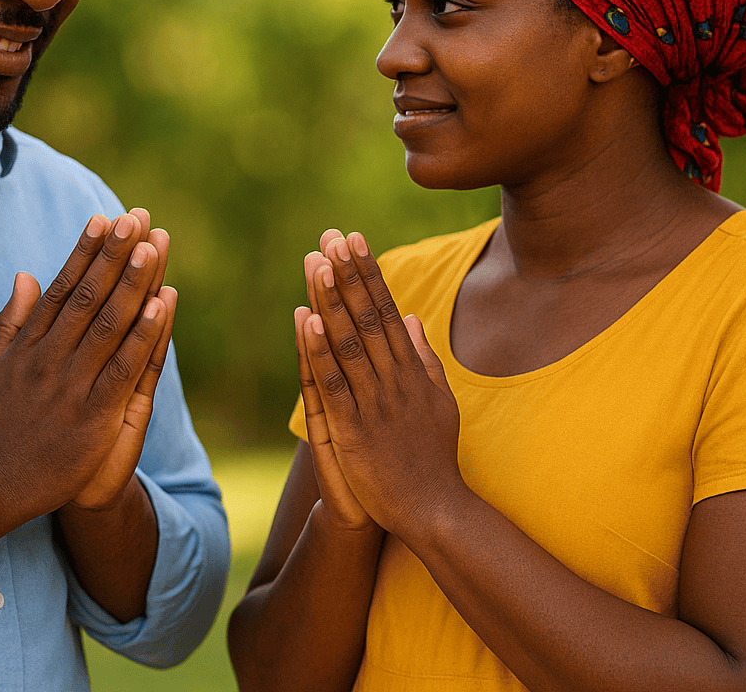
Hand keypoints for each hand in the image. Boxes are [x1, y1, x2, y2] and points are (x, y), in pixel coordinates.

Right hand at [0, 210, 170, 522]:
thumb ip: (11, 321)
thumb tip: (25, 275)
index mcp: (30, 344)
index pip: (63, 287)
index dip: (84, 251)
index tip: (103, 218)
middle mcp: (51, 358)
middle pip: (89, 296)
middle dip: (113, 254)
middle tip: (134, 218)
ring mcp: (72, 385)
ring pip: (109, 324)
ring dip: (132, 283)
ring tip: (151, 246)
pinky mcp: (94, 414)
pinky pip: (124, 367)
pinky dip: (143, 335)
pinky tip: (160, 305)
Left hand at [303, 231, 463, 536]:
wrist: (434, 510)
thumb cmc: (433, 458)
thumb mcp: (438, 401)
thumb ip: (424, 358)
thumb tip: (410, 317)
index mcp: (411, 370)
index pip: (386, 310)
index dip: (369, 273)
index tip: (354, 239)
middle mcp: (393, 379)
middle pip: (367, 317)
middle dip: (348, 274)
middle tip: (331, 235)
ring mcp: (374, 403)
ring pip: (348, 342)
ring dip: (331, 300)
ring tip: (318, 262)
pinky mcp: (353, 429)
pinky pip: (332, 384)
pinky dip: (319, 352)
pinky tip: (307, 320)